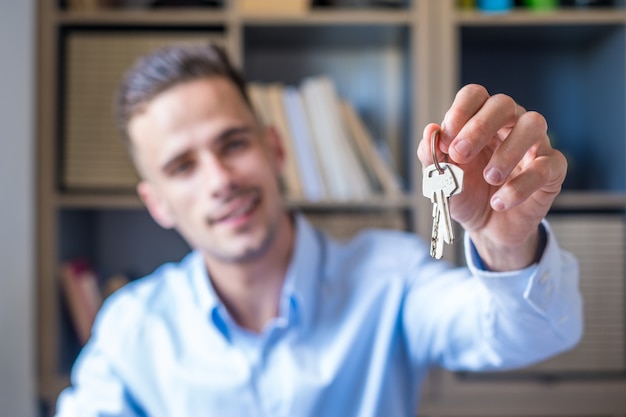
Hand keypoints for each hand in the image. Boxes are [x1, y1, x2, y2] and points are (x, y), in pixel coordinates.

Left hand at [417, 84, 566, 270]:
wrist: (486, 227)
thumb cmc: (466, 194)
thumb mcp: (442, 179)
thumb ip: (432, 156)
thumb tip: (430, 130)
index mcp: (480, 120)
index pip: (475, 95)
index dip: (460, 111)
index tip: (446, 139)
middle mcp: (510, 125)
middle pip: (503, 104)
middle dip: (479, 127)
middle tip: (460, 154)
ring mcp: (534, 144)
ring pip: (533, 124)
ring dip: (507, 151)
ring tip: (489, 177)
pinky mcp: (552, 170)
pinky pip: (545, 167)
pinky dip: (520, 186)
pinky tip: (499, 202)